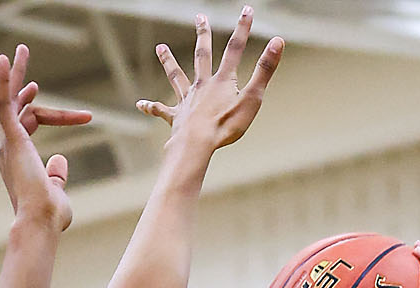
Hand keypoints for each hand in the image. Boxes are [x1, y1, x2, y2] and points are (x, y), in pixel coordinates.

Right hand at [0, 45, 91, 228]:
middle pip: (15, 104)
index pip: (34, 123)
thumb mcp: (56, 189)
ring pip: (9, 99)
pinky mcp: (9, 138)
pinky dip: (2, 81)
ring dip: (13, 74)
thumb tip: (60, 159)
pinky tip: (5, 61)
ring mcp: (6, 142)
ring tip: (19, 51)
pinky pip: (3, 103)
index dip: (56, 116)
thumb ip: (56, 174)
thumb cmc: (48, 214)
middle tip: (22, 55)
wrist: (40, 222)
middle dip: (19, 80)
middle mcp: (8, 146)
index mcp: (19, 156)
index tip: (80, 114)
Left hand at [137, 9, 282, 153]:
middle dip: (202, 35)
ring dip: (168, 62)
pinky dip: (152, 107)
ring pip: (176, 77)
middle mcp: (202, 86)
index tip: (247, 11)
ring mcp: (188, 100)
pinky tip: (141, 104)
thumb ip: (265, 70)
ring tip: (160, 48)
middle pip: (202, 56)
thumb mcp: (253, 98)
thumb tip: (279, 41)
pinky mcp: (177, 117)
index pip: (235, 49)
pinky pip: (162, 111)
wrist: (197, 143)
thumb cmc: (226, 125)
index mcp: (222, 81)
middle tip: (199, 17)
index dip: (243, 29)